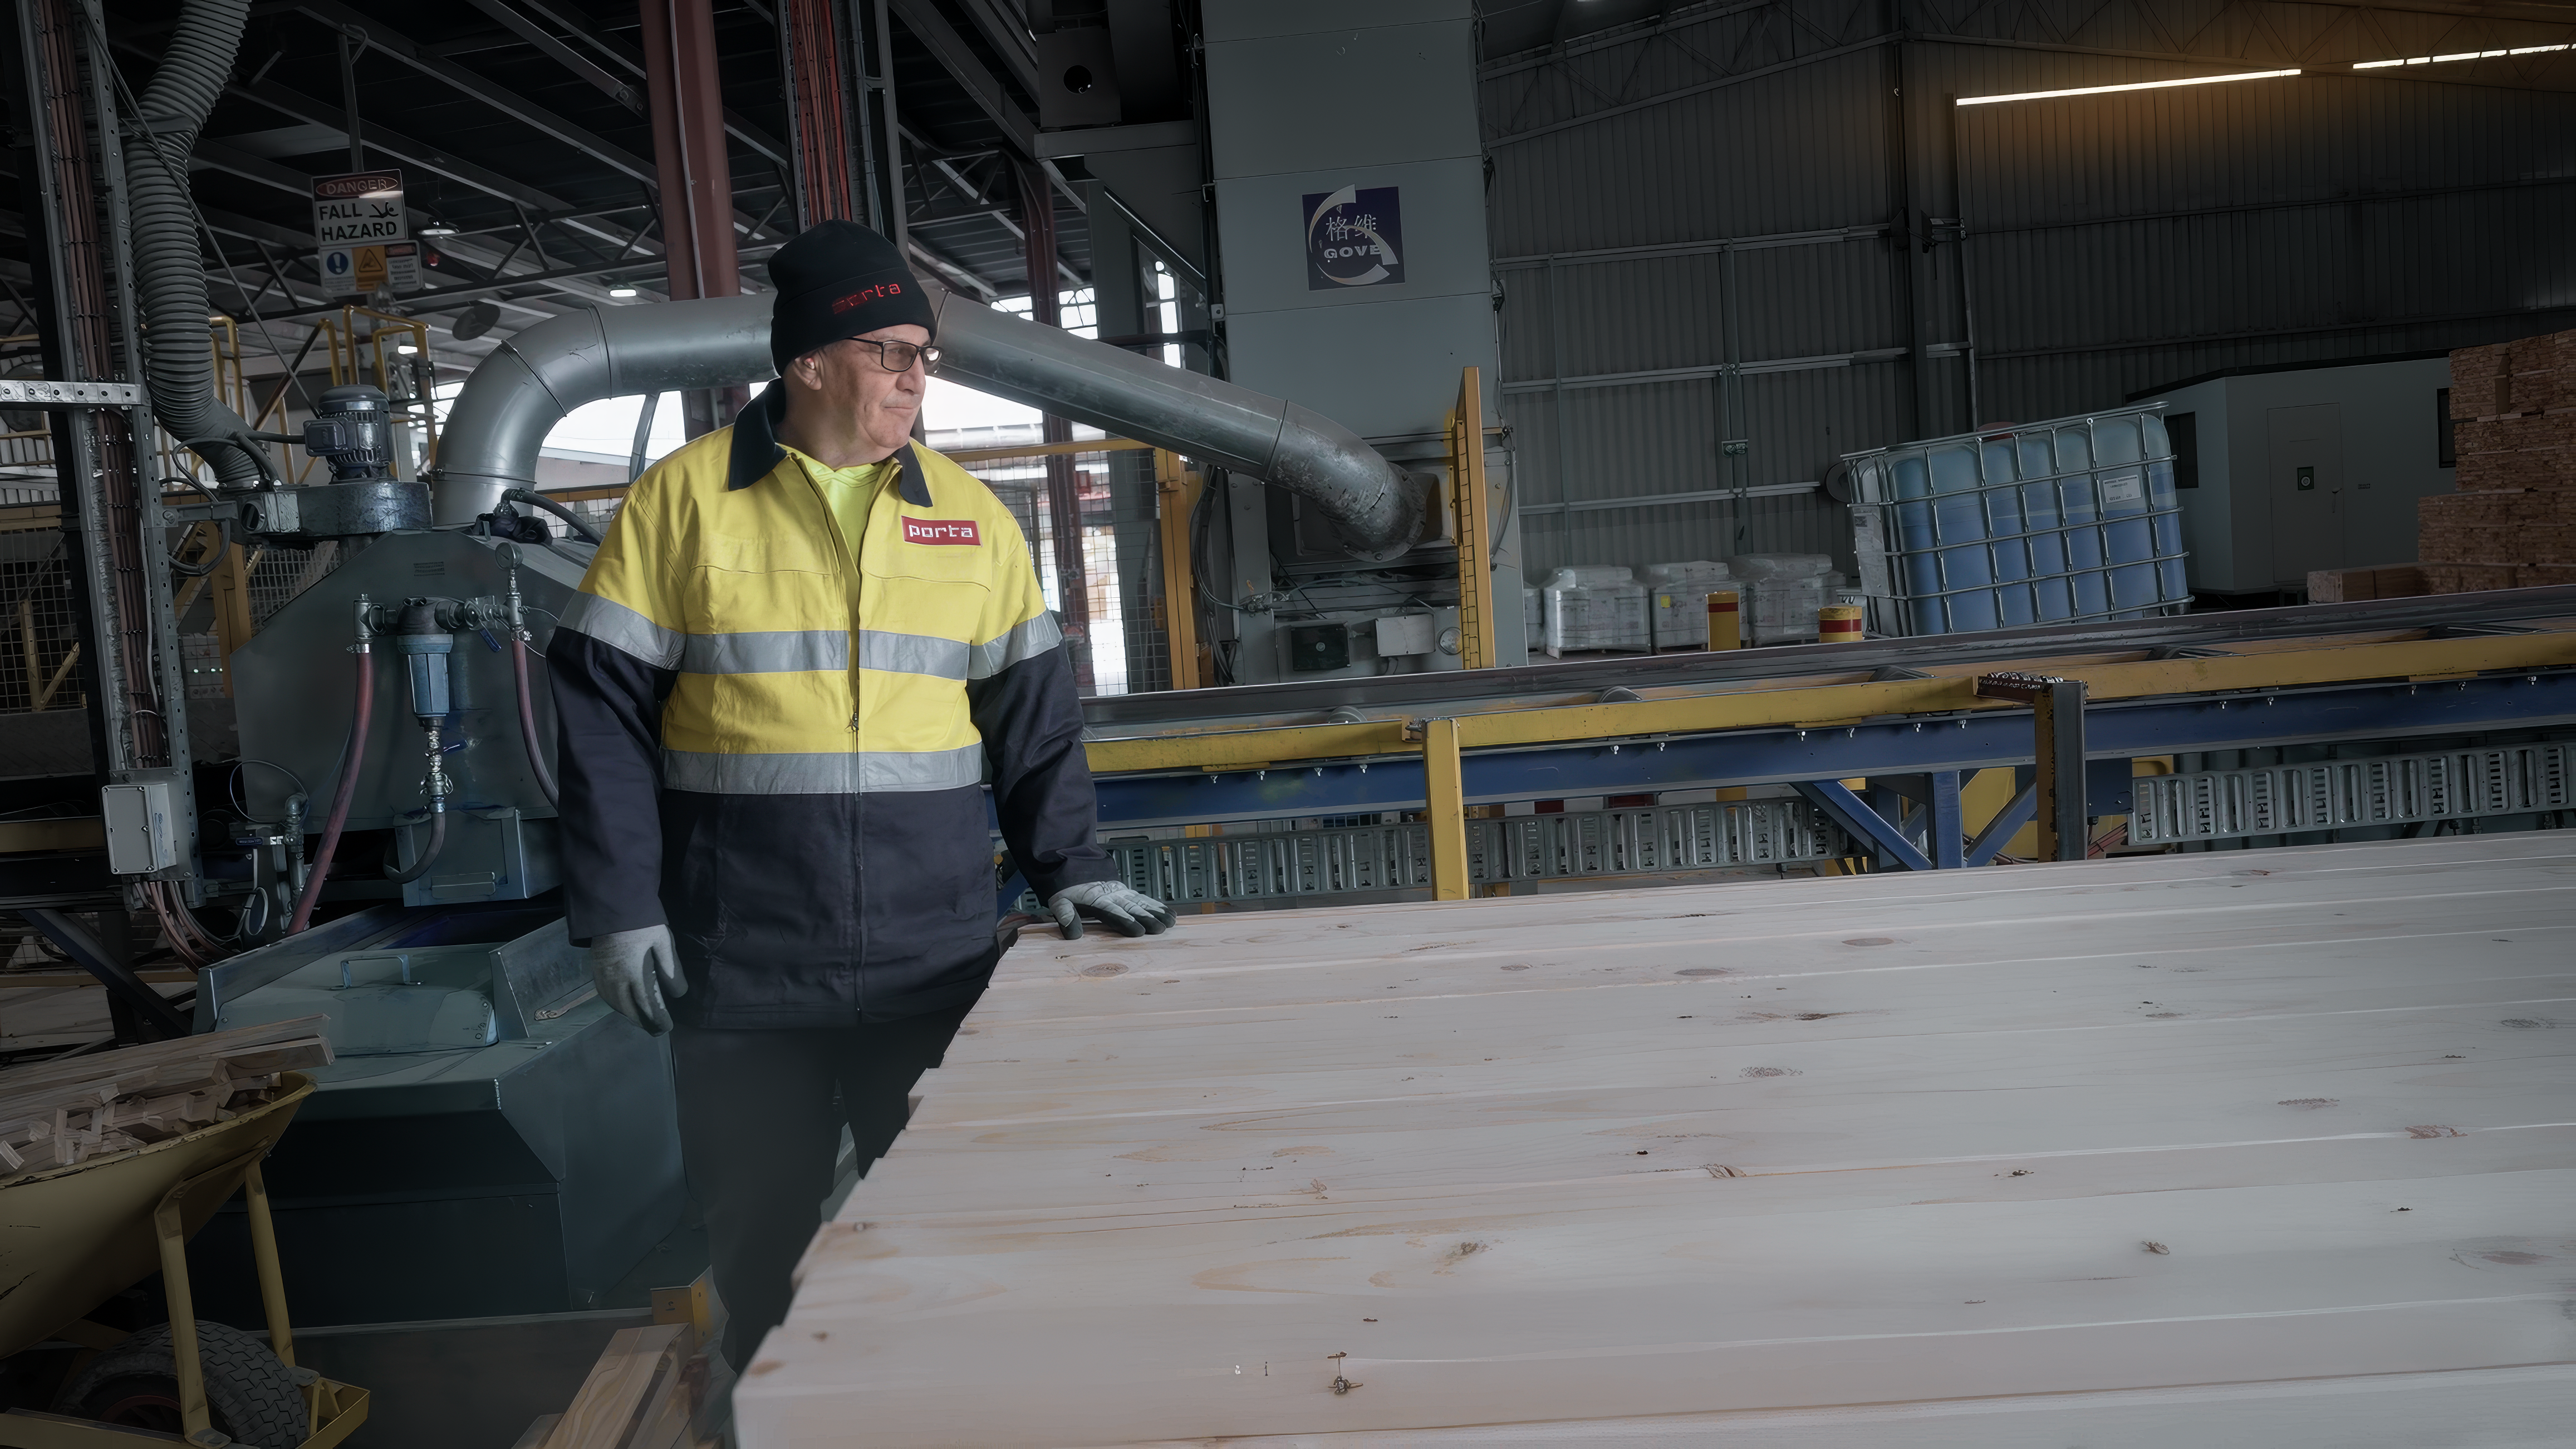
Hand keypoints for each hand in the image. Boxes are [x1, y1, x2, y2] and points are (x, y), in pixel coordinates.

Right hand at [589, 923, 686, 1033]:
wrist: (612, 908)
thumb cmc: (642, 924)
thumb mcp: (663, 942)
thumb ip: (671, 969)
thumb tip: (679, 994)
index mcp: (634, 973)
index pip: (647, 1005)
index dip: (658, 1019)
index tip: (667, 1027)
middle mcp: (616, 980)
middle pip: (629, 1010)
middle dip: (644, 1022)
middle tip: (657, 1030)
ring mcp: (603, 976)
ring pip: (616, 1005)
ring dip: (630, 1016)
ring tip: (643, 1021)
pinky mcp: (595, 971)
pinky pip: (605, 996)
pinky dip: (617, 1006)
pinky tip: (624, 1006)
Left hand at [1045, 881, 1175, 939]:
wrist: (1074, 867)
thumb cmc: (1068, 890)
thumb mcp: (1060, 902)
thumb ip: (1066, 916)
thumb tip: (1073, 935)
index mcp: (1097, 900)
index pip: (1113, 912)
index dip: (1125, 921)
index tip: (1138, 931)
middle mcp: (1113, 896)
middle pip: (1132, 908)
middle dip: (1147, 918)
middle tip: (1160, 928)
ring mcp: (1122, 893)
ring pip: (1142, 902)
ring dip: (1157, 912)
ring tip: (1170, 921)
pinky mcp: (1128, 892)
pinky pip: (1145, 898)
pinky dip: (1158, 906)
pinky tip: (1169, 913)